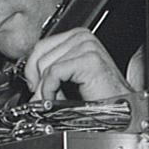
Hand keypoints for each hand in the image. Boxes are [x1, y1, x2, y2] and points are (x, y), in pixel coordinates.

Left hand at [23, 28, 143, 122]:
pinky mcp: (89, 60)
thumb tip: (29, 84)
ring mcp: (87, 46)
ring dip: (45, 89)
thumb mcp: (66, 82)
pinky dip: (51, 90)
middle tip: (43, 98)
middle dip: (36, 81)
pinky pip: (54, 73)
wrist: (118, 110)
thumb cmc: (97, 98)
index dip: (32, 69)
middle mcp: (83, 37)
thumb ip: (48, 75)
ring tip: (56, 100)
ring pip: (45, 65)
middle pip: (40, 54)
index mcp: (77, 38)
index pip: (41, 46)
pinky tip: (60, 99)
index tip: (35, 87)